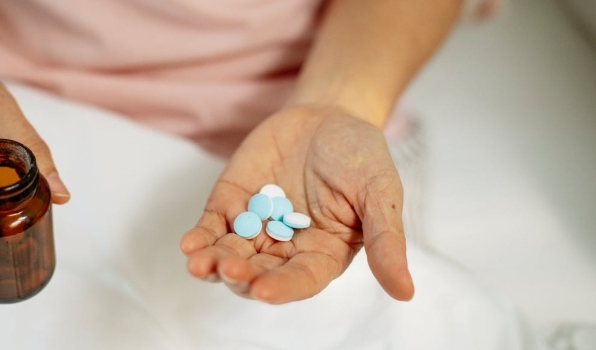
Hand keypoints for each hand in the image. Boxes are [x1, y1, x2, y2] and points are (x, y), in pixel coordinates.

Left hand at [181, 105, 413, 302]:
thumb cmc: (360, 155)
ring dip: (212, 262)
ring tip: (199, 262)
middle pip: (258, 273)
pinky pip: (212, 226)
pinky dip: (200, 236)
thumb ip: (386, 240)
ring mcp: (256, 226)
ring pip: (229, 255)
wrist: (327, 113)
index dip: (281, 288)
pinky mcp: (232, 203)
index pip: (300, 281)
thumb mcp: (380, 192)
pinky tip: (190, 243)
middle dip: (240, 275)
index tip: (262, 291)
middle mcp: (286, 248)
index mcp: (322, 253)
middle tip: (228, 268)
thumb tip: (406, 292)